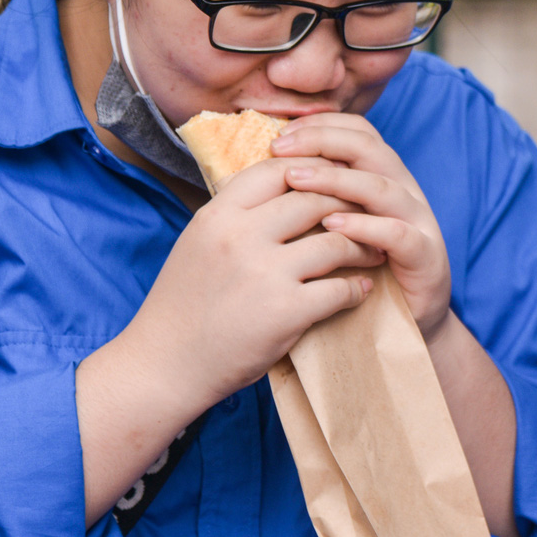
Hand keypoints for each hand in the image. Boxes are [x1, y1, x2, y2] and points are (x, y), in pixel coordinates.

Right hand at [119, 156, 383, 412]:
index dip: (313, 170)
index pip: (278, 169)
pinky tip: (360, 290)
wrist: (164, 366)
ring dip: (363, 246)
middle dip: (348, 204)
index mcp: (218, 215)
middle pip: (314, 199)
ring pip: (335, 240)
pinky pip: (339, 289)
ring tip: (373, 251)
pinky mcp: (285, 311)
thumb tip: (282, 186)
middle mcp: (240, 236)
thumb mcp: (199, 243)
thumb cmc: (184, 306)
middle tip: (368, 213)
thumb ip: (237, 216)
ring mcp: (264, 273)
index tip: (335, 179)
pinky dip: (356, 289)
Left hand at [271, 113, 454, 337]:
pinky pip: (398, 233)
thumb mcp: (326, 233)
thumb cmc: (353, 278)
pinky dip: (366, 227)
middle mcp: (403, 191)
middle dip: (322, 141)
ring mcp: (418, 222)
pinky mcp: (427, 256)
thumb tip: (252, 177)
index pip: (357, 132)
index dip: (320, 126)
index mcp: (381, 179)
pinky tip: (333, 227)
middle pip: (369, 147)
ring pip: (382, 186)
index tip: (279, 136)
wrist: (399, 331)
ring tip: (297, 180)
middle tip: (281, 151)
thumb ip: (307, 204)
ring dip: (337, 180)